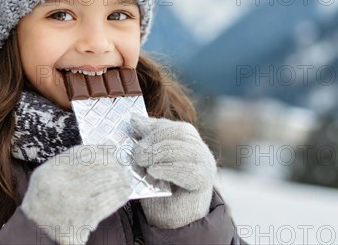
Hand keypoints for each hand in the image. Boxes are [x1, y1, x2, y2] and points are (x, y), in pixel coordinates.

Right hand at [21, 144, 131, 244]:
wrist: (38, 232)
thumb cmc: (46, 201)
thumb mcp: (47, 175)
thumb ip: (71, 159)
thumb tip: (107, 147)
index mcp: (50, 170)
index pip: (82, 153)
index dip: (101, 150)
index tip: (112, 151)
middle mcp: (59, 183)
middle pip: (97, 164)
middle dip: (115, 165)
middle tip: (123, 167)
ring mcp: (72, 200)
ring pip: (106, 180)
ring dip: (121, 179)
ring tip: (126, 179)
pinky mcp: (84, 217)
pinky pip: (108, 201)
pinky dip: (120, 195)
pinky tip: (124, 193)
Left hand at [131, 114, 216, 228]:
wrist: (174, 219)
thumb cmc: (161, 187)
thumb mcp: (150, 160)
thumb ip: (146, 140)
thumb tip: (134, 118)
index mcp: (187, 138)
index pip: (169, 125)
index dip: (150, 127)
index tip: (132, 129)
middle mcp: (199, 147)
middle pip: (178, 133)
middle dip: (154, 139)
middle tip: (136, 153)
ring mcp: (205, 163)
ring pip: (183, 148)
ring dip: (158, 153)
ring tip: (142, 162)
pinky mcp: (204, 179)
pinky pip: (187, 169)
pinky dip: (168, 169)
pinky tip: (153, 172)